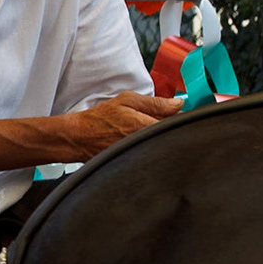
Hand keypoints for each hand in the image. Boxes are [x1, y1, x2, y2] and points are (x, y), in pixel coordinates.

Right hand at [67, 91, 181, 158]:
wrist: (80, 138)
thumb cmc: (100, 119)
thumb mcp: (127, 100)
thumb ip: (155, 102)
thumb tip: (178, 103)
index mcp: (147, 126)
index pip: (179, 123)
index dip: (182, 117)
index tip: (179, 113)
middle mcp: (147, 143)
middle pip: (174, 136)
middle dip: (171, 127)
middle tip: (157, 121)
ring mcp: (144, 155)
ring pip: (165, 145)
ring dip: (162, 137)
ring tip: (144, 130)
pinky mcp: (140, 163)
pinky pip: (154, 153)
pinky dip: (152, 145)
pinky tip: (140, 140)